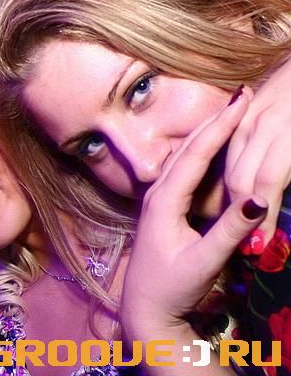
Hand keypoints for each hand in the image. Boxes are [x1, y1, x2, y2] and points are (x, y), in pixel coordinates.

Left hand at [121, 93, 264, 374]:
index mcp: (164, 201)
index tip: (242, 100)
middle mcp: (157, 193)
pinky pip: (185, 168)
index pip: (195, 154)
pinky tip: (214, 143)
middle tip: (243, 93)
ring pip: (185, 155)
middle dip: (216, 119)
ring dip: (209, 130)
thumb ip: (229, 232)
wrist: (144, 308)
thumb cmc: (171, 288)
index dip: (220, 126)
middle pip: (189, 148)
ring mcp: (158, 199)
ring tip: (232, 109)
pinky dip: (202, 149)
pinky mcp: (164, 207)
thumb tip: (257, 199)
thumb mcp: (203, 262)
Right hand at [225, 60, 290, 250]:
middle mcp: (263, 124)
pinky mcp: (250, 108)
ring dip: (233, 193)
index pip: (263, 183)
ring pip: (230, 161)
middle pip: (240, 175)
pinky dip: (231, 169)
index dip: (261, 217)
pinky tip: (237, 187)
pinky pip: (231, 145)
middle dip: (241, 211)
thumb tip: (277, 205)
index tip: (260, 245)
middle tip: (249, 245)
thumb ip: (290, 172)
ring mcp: (253, 113)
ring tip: (239, 222)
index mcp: (286, 134)